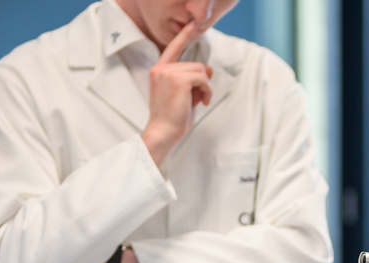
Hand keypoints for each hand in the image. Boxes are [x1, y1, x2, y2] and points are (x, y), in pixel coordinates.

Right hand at [141, 21, 214, 167]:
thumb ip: (193, 79)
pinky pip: (203, 78)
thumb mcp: (184, 94)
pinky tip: (202, 102)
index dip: (184, 35)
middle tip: (197, 99)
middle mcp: (161, 68)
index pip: (173, 48)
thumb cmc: (171, 117)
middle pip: (195, 64)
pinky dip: (207, 91)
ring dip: (205, 87)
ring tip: (199, 101)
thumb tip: (208, 68)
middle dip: (202, 82)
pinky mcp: (179, 79)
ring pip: (201, 71)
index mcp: (159, 70)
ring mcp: (169, 72)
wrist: (163, 131)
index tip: (193, 24)